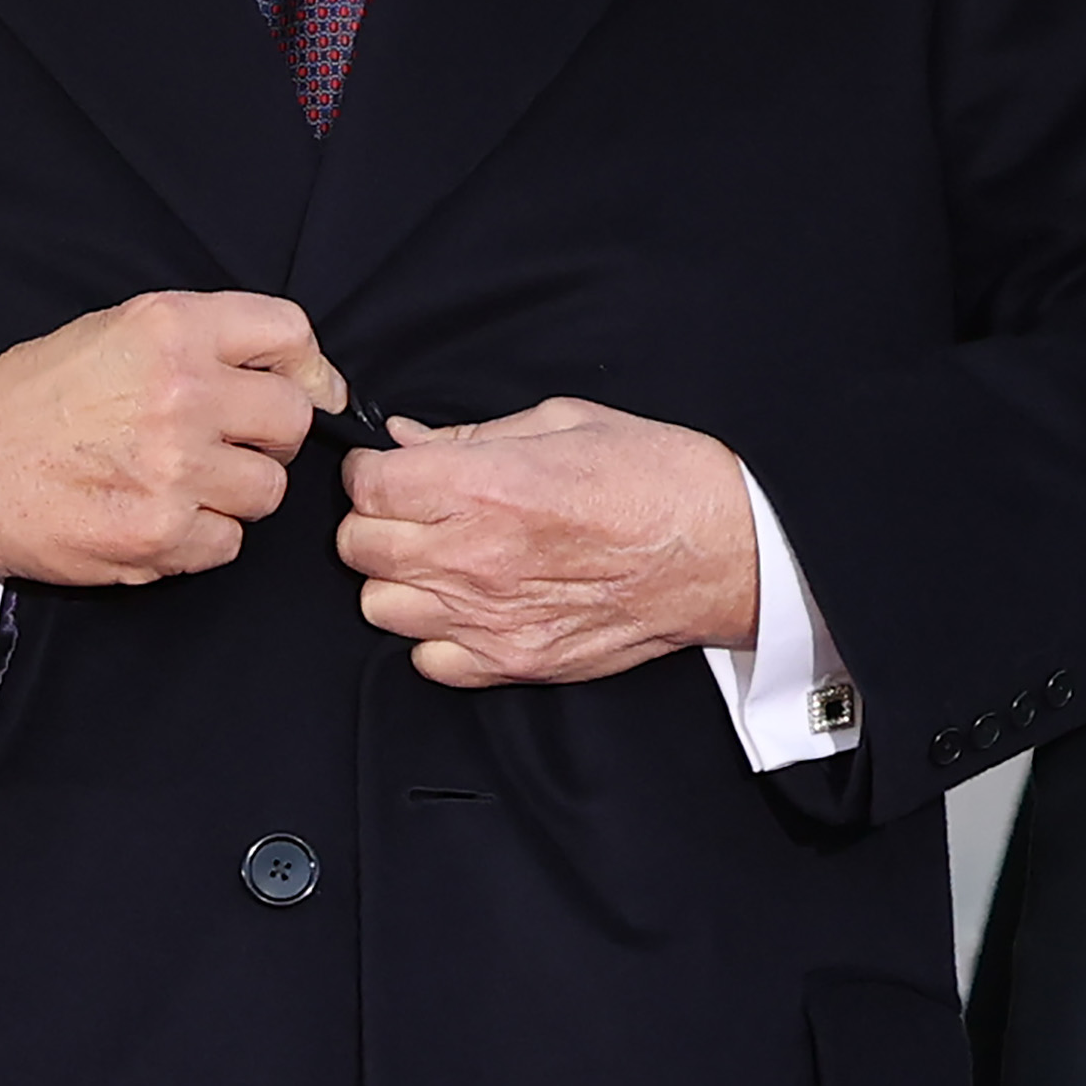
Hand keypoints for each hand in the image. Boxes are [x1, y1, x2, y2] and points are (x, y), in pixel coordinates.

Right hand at [0, 293, 341, 592]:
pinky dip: (203, 538)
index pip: (290, 333)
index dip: (303, 365)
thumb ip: (197, 340)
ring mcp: (177, 468)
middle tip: (229, 441)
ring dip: (236, 492)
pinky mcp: (163, 535)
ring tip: (182, 482)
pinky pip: (229, 543)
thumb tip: (291, 370)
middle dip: (270, 434)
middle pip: (292, 418)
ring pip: (267, 489)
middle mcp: (183, 392)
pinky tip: (159, 517)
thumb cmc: (31, 401)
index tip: (299, 386)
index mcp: (170, 328)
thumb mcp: (109, 331)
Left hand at [332, 399, 757, 686]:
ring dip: (399, 581)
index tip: (390, 472)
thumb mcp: (561, 422)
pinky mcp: (516, 662)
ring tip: (439, 561)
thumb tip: (407, 440)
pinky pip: (428, 661)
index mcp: (486, 486)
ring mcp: (493, 618)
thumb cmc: (655, 477)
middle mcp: (478, 556)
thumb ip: (470, 436)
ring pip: (381, 607)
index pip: (367, 486)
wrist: (725, 548)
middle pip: (360, 547)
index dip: (372, 473)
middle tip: (413, 513)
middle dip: (375, 522)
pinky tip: (466, 608)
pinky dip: (434, 638)